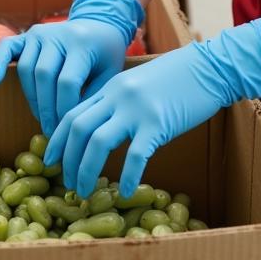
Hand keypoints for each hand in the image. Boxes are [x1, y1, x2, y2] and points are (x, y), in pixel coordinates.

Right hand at [0, 0, 144, 136]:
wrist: (100, 24)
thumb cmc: (106, 55)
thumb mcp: (110, 73)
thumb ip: (94, 96)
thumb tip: (72, 128)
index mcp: (82, 43)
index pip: (67, 82)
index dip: (64, 109)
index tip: (67, 130)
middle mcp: (58, 34)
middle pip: (44, 76)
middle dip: (47, 108)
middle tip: (52, 132)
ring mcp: (40, 33)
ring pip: (27, 68)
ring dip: (32, 98)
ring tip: (42, 119)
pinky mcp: (27, 34)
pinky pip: (7, 47)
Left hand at [45, 17, 260, 197]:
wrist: (209, 67)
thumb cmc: (177, 77)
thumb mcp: (139, 84)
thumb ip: (119, 101)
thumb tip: (103, 128)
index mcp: (111, 87)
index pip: (73, 113)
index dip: (58, 140)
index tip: (51, 160)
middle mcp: (118, 96)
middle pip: (79, 129)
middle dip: (68, 160)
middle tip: (67, 183)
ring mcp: (137, 109)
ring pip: (98, 142)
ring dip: (87, 171)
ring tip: (86, 192)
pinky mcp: (159, 122)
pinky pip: (136, 154)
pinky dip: (127, 176)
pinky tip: (125, 192)